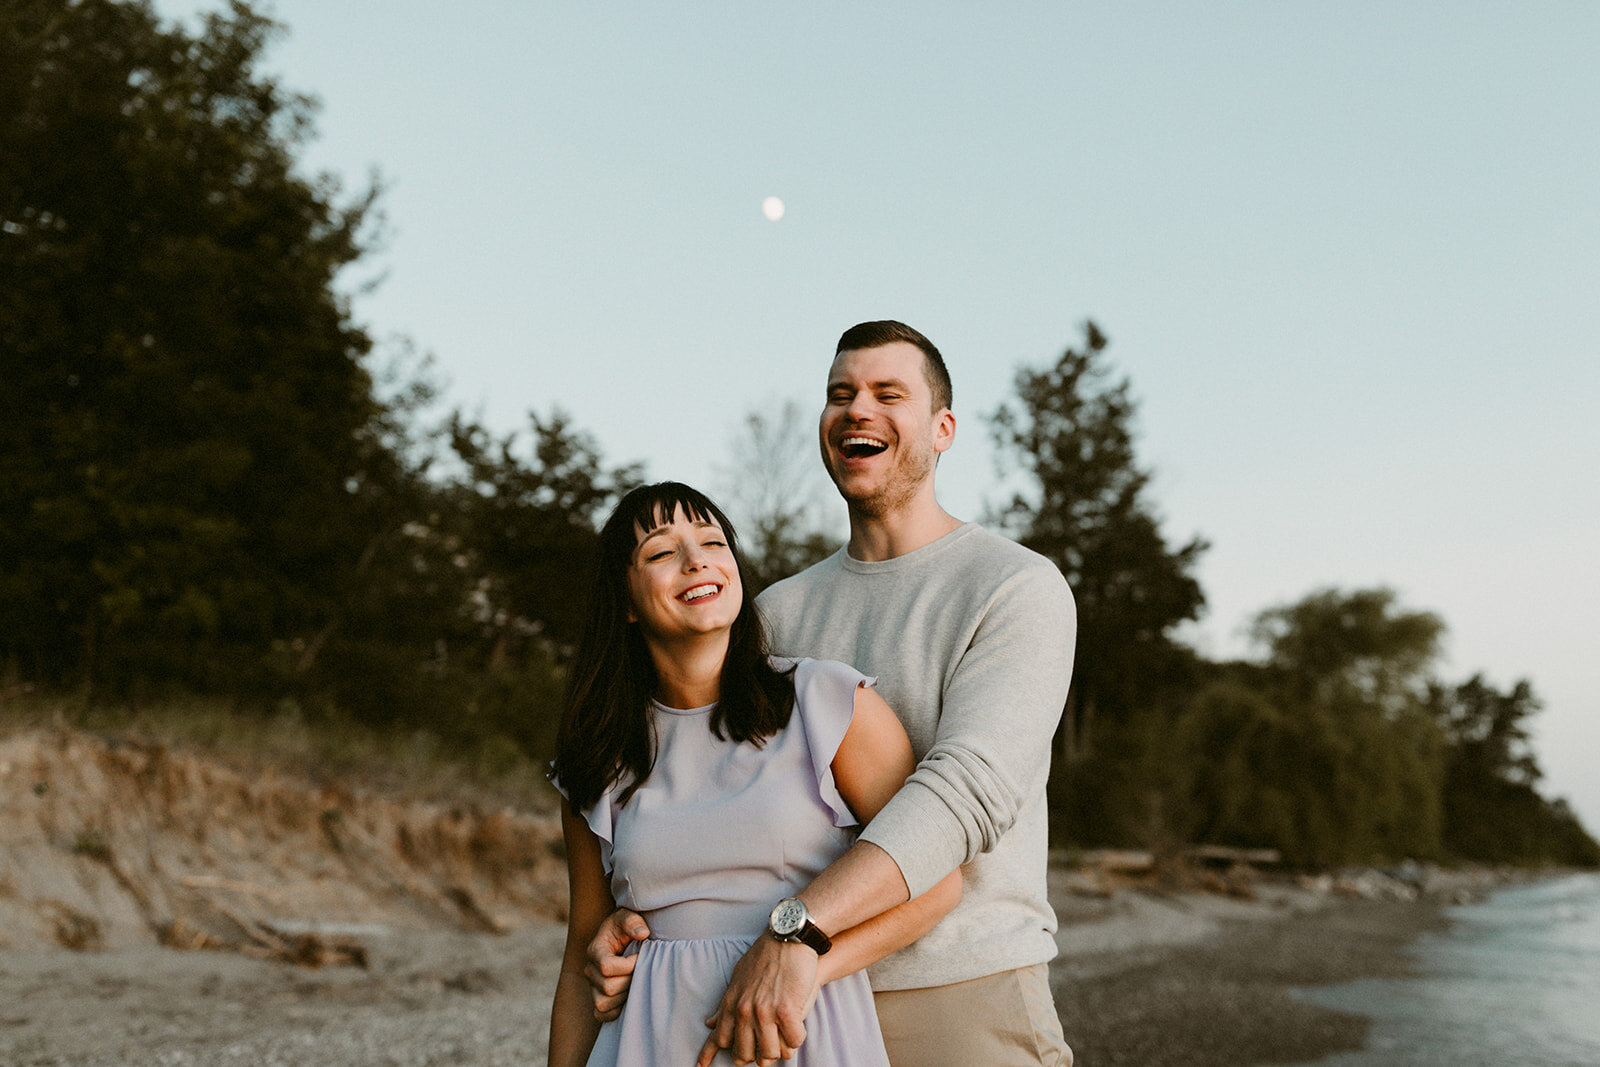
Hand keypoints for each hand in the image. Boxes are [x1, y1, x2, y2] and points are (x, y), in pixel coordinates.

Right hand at [584, 908, 648, 1020]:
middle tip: (640, 970)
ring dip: (624, 996)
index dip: (628, 965)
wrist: (621, 937)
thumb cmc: (625, 926)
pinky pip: (602, 1015)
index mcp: (595, 950)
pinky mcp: (598, 998)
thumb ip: (633, 922)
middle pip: (608, 988)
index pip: (606, 967)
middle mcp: (590, 970)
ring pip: (604, 1003)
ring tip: (635, 982)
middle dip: (629, 980)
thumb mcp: (628, 916)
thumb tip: (642, 934)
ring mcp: (592, 986)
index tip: (640, 956)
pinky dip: (616, 1011)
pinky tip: (628, 997)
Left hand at [695, 936, 819, 1066]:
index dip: (711, 1054)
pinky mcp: (787, 1012)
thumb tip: (709, 1022)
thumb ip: (725, 1004)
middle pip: (744, 1054)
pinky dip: (795, 1038)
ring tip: (783, 1038)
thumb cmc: (765, 956)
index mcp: (731, 1004)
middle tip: (765, 1048)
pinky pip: (792, 1042)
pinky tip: (797, 1028)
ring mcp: (765, 1013)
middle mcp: (745, 1012)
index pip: (718, 1038)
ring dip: (778, 1049)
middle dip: (755, 1056)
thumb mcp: (738, 978)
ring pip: (770, 1054)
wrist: (787, 938)